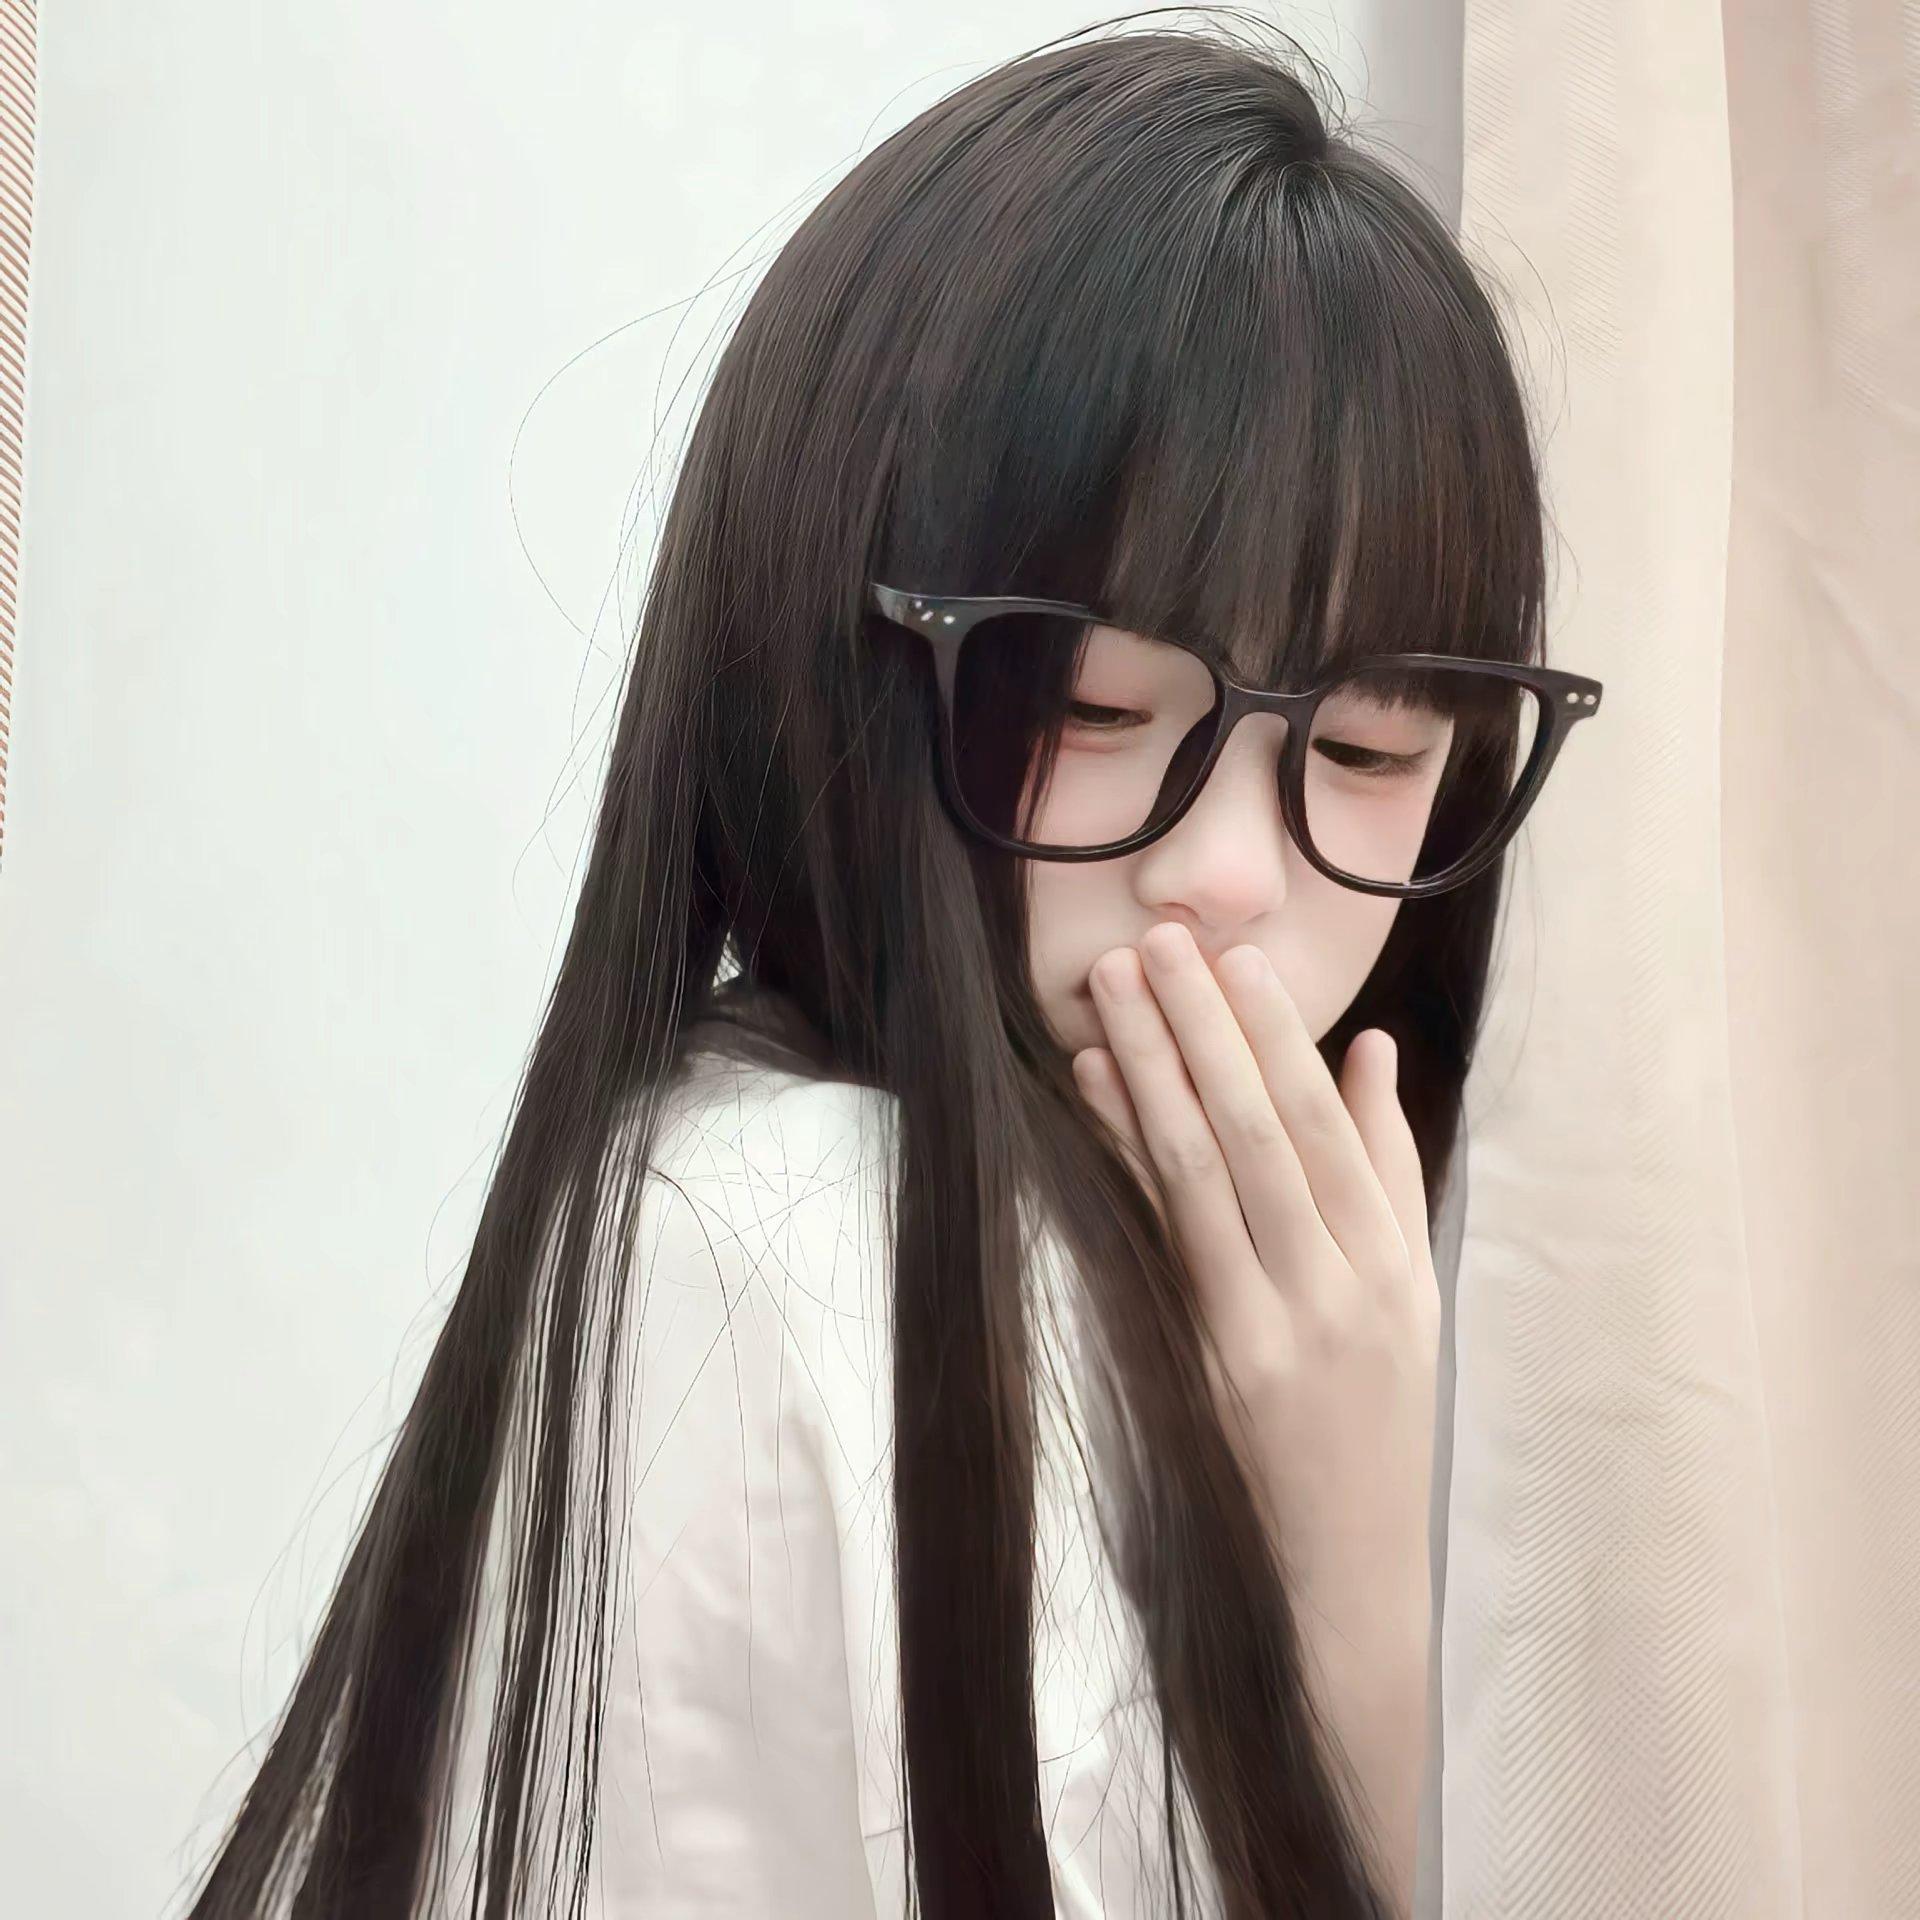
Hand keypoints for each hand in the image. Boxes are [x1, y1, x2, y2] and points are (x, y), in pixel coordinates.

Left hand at [1071, 921, 1440, 1651]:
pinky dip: (1124, 1152)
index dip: (1278, 1038)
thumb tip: (1370, 1050)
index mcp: (1392, 1266)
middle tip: (1159, 939)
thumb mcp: (1410, 1292)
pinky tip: (1096, 1087)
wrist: (1344, 1570)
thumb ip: (1388, 1169)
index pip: (1329, 1127)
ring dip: (1154, 1070)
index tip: (1235, 959)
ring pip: (1204, 1174)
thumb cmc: (1378, 1418)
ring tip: (1116, 988)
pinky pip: (1161, 1236)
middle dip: (1206, 1029)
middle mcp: (1335, 1289)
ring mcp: (1266, 1330)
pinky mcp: (1207, 1365)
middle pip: (1261, 1133)